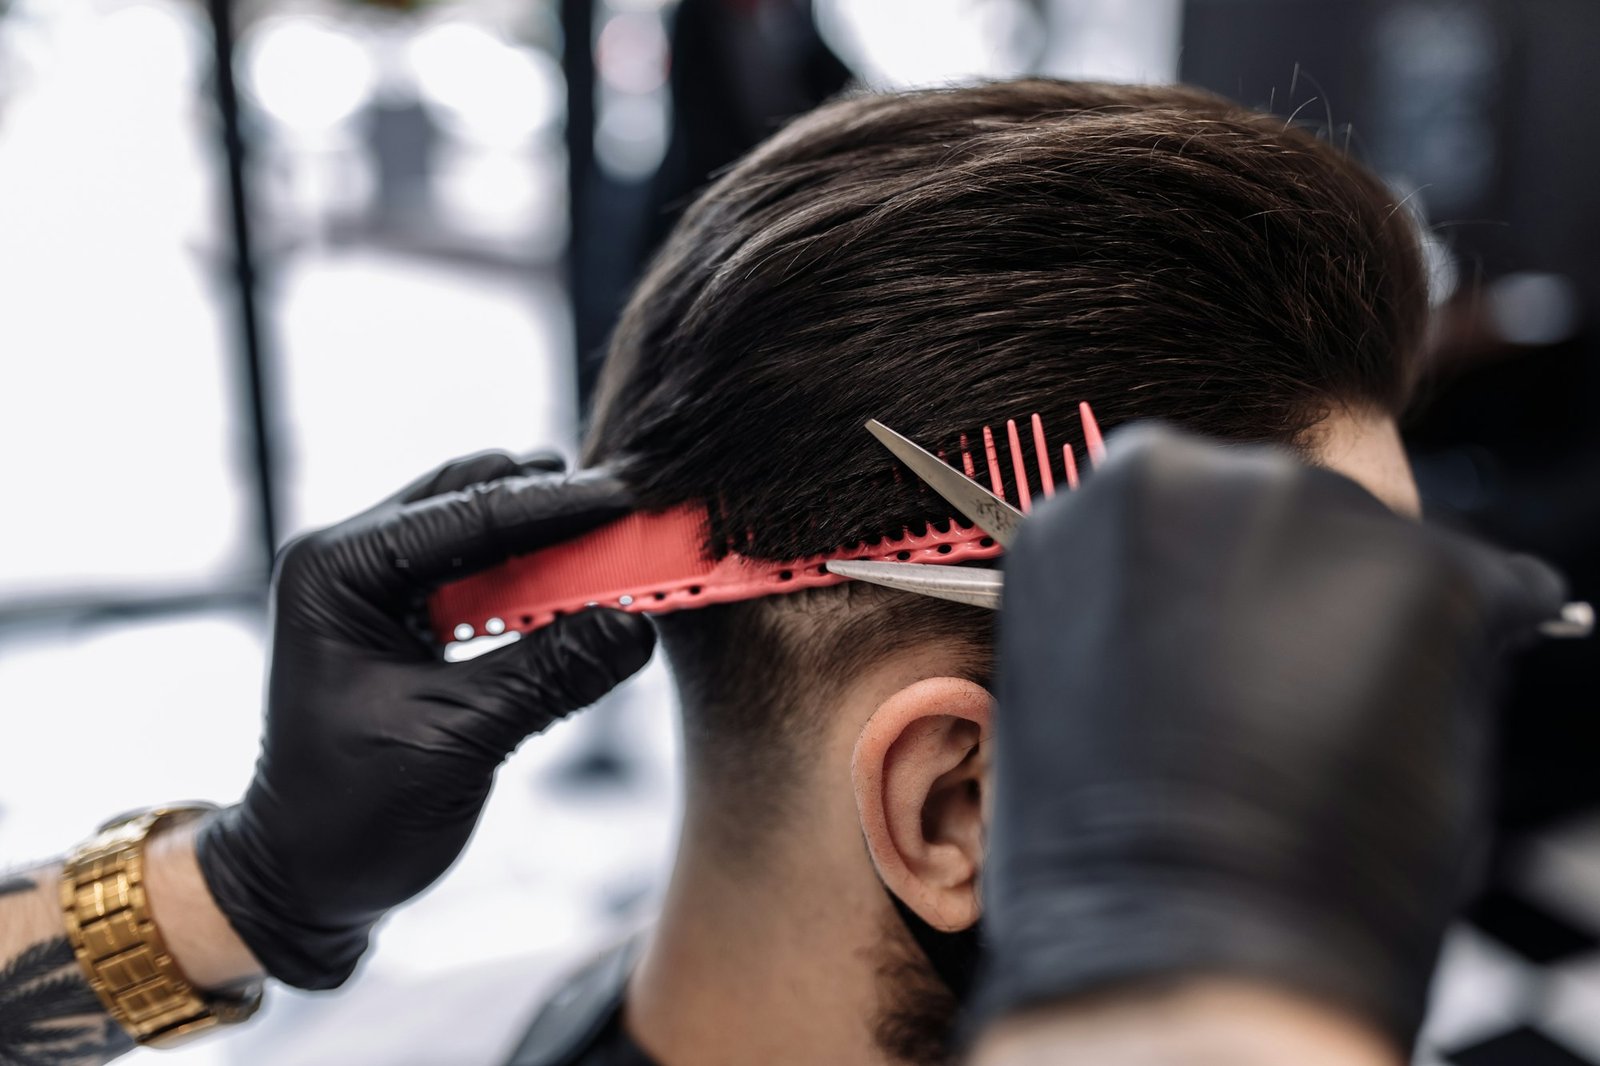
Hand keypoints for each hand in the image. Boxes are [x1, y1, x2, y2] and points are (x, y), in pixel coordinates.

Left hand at [196, 453, 656, 988]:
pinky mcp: (410, 616)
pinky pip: (486, 575)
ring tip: (627, 547)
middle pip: (472, 497)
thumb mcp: (459, 740)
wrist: (307, 878)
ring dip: (552, 541)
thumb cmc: (352, 816)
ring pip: (484, 531)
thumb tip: (637, 624)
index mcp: (336, 571)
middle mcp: (352, 560)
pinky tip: (591, 589)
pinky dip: (539, 579)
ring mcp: (378, 585)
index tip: (630, 495)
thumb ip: (549, 675)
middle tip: (638, 516)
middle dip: (556, 508)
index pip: (464, 512)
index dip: (555, 505)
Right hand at [975, 425, 1565, 1051]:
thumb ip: (1142, 619)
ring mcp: (1307, 511)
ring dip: (1373, 624)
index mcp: (1079, 516)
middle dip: (1293, 595)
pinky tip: (1421, 728)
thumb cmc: (1109, 856)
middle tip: (1288, 704)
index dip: (1212, 592)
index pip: (1177, 514)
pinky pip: (1495, 594)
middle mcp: (1186, 477)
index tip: (1234, 644)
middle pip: (1280, 511)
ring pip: (1378, 548)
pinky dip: (1474, 657)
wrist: (1177, 942)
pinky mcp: (1423, 565)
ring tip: (1340, 738)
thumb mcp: (1081, 694)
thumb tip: (1233, 617)